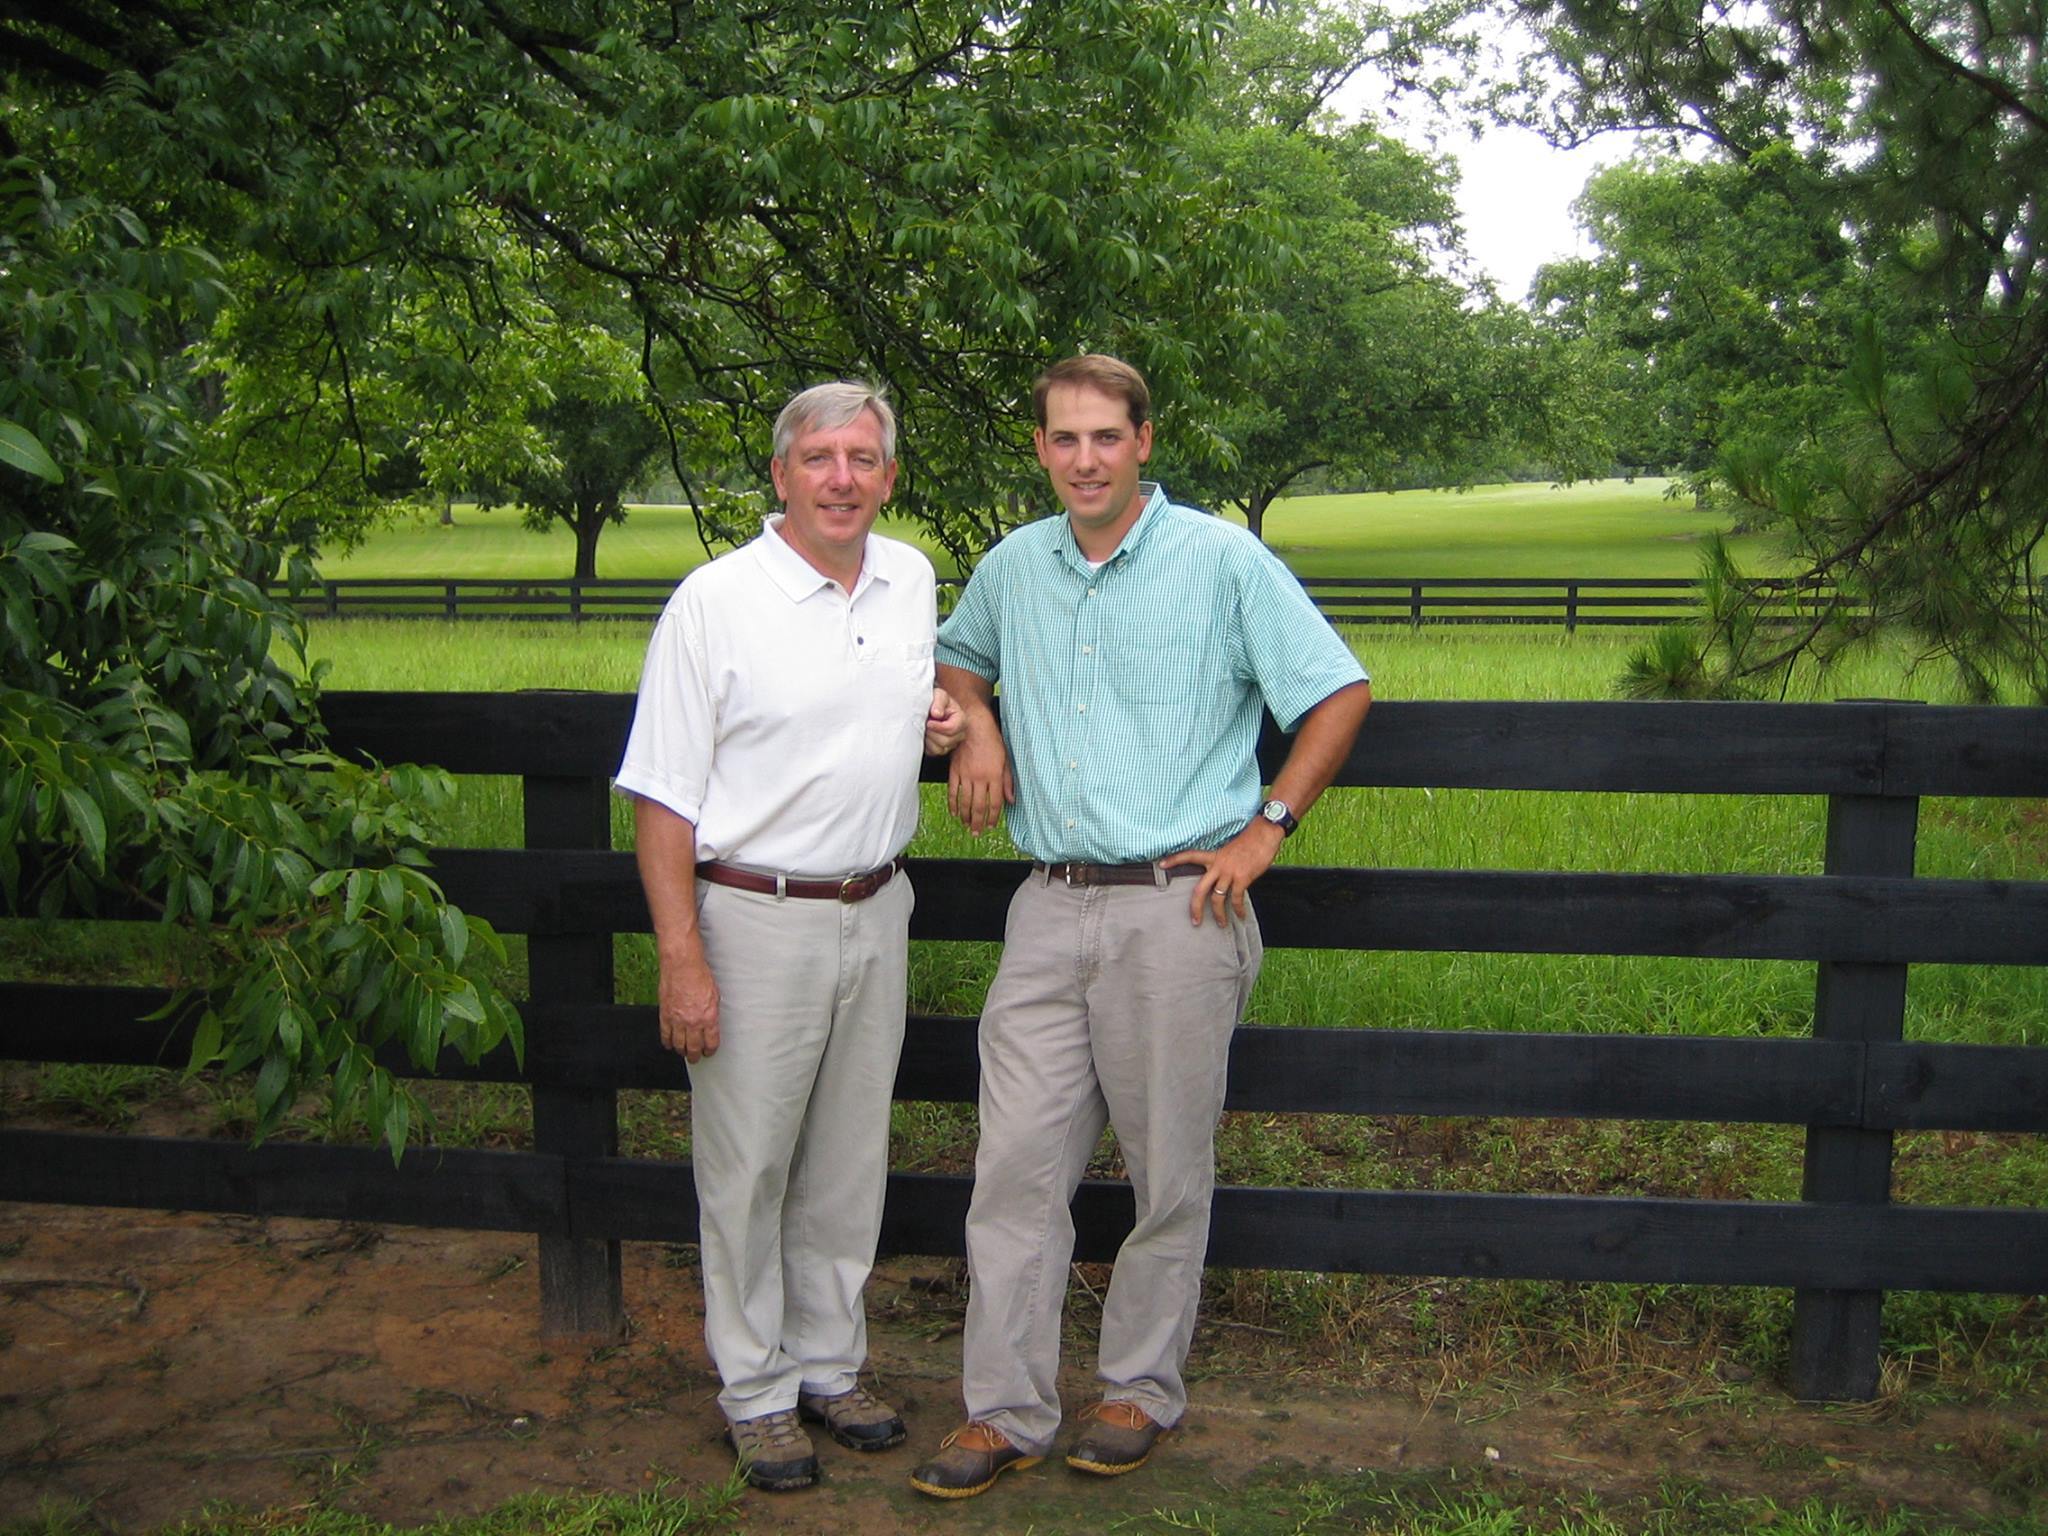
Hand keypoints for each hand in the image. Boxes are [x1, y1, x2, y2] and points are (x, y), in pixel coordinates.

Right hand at [658, 950, 720, 1061]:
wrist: (682, 966)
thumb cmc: (700, 976)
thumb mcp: (715, 996)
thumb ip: (712, 1013)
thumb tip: (710, 1024)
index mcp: (709, 1017)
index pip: (711, 1043)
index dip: (710, 1050)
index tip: (708, 1052)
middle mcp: (694, 1022)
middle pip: (693, 1048)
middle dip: (695, 1056)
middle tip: (695, 1058)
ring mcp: (678, 1020)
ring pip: (678, 1045)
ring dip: (681, 1051)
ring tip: (683, 1052)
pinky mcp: (665, 1015)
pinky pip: (665, 1035)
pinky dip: (667, 1042)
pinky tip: (669, 1044)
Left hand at [924, 686, 966, 755]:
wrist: (930, 707)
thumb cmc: (936, 700)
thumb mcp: (939, 694)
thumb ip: (939, 702)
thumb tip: (936, 714)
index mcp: (961, 719)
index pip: (952, 729)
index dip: (938, 727)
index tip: (929, 721)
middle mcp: (959, 733)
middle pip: (946, 741)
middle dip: (932, 733)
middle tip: (925, 723)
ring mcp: (951, 743)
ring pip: (940, 749)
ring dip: (929, 739)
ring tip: (925, 728)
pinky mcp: (942, 749)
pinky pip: (933, 753)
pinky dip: (927, 745)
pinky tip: (925, 734)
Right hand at [946, 714, 1013, 834]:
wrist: (973, 726)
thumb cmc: (992, 741)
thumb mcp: (1006, 760)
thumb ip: (1008, 781)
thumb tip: (1011, 800)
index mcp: (994, 775)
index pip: (995, 803)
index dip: (994, 817)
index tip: (992, 825)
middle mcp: (980, 777)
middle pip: (978, 806)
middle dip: (977, 822)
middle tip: (976, 833)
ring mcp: (965, 775)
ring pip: (965, 802)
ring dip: (965, 817)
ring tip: (966, 826)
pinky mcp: (954, 771)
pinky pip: (953, 791)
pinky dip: (953, 804)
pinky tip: (955, 813)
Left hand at [1163, 820, 1283, 926]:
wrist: (1264, 834)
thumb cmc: (1250, 840)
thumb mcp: (1230, 849)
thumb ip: (1223, 863)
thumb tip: (1224, 878)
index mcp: (1214, 856)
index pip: (1189, 856)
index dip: (1174, 859)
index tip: (1161, 864)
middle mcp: (1218, 865)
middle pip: (1200, 890)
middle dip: (1195, 907)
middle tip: (1194, 921)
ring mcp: (1229, 872)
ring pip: (1217, 898)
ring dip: (1219, 914)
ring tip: (1221, 924)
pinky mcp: (1242, 878)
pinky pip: (1236, 898)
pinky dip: (1238, 909)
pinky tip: (1240, 916)